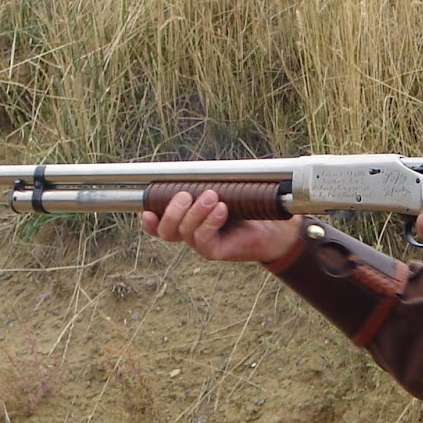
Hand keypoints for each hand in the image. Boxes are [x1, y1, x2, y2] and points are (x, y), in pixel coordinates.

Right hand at [143, 190, 301, 264]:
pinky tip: (222, 210)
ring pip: (184, 233)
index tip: (147, 209)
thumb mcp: (224, 190)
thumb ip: (205, 184)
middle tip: (186, 194)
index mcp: (188, 219)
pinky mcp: (215, 252)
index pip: (160, 224)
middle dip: (171, 211)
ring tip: (213, 197)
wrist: (274, 227)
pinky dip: (210, 222)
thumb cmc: (249, 206)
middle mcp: (191, 234)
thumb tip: (192, 170)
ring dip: (195, 213)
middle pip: (165, 231)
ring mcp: (202, 244)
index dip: (149, 221)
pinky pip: (202, 240)